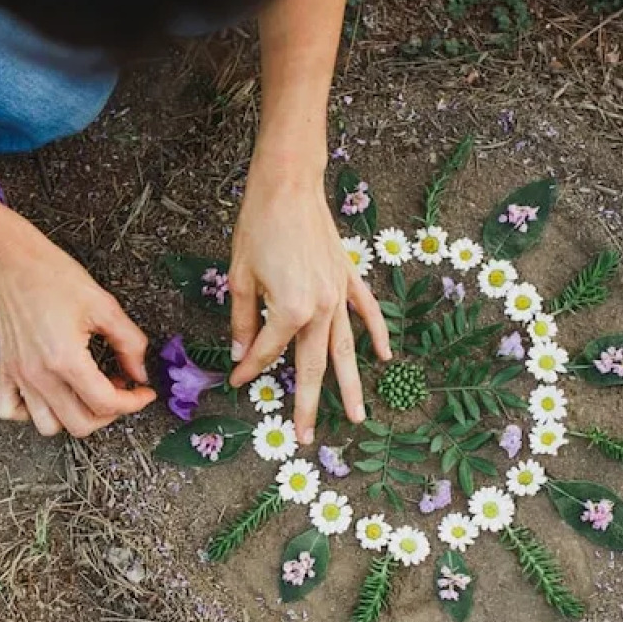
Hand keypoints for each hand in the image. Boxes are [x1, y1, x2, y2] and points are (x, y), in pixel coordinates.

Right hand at [0, 215, 154, 436]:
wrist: (12, 261)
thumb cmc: (54, 276)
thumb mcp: (104, 305)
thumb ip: (130, 343)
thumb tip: (140, 373)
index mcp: (65, 359)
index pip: (105, 403)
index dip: (133, 403)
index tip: (144, 392)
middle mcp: (39, 376)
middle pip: (81, 424)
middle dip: (109, 414)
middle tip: (120, 391)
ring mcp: (19, 376)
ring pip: (48, 426)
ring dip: (73, 417)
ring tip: (86, 393)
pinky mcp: (5, 370)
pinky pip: (11, 411)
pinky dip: (31, 413)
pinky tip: (49, 396)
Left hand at [227, 162, 390, 442]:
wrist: (288, 184)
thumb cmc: (258, 226)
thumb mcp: (240, 277)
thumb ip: (243, 321)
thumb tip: (242, 354)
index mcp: (289, 310)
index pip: (268, 352)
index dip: (250, 368)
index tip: (237, 381)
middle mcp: (319, 309)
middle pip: (312, 366)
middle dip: (307, 404)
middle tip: (305, 437)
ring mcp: (339, 294)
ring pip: (345, 350)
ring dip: (350, 385)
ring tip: (356, 417)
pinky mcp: (348, 278)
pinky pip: (366, 312)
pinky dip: (377, 333)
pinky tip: (385, 356)